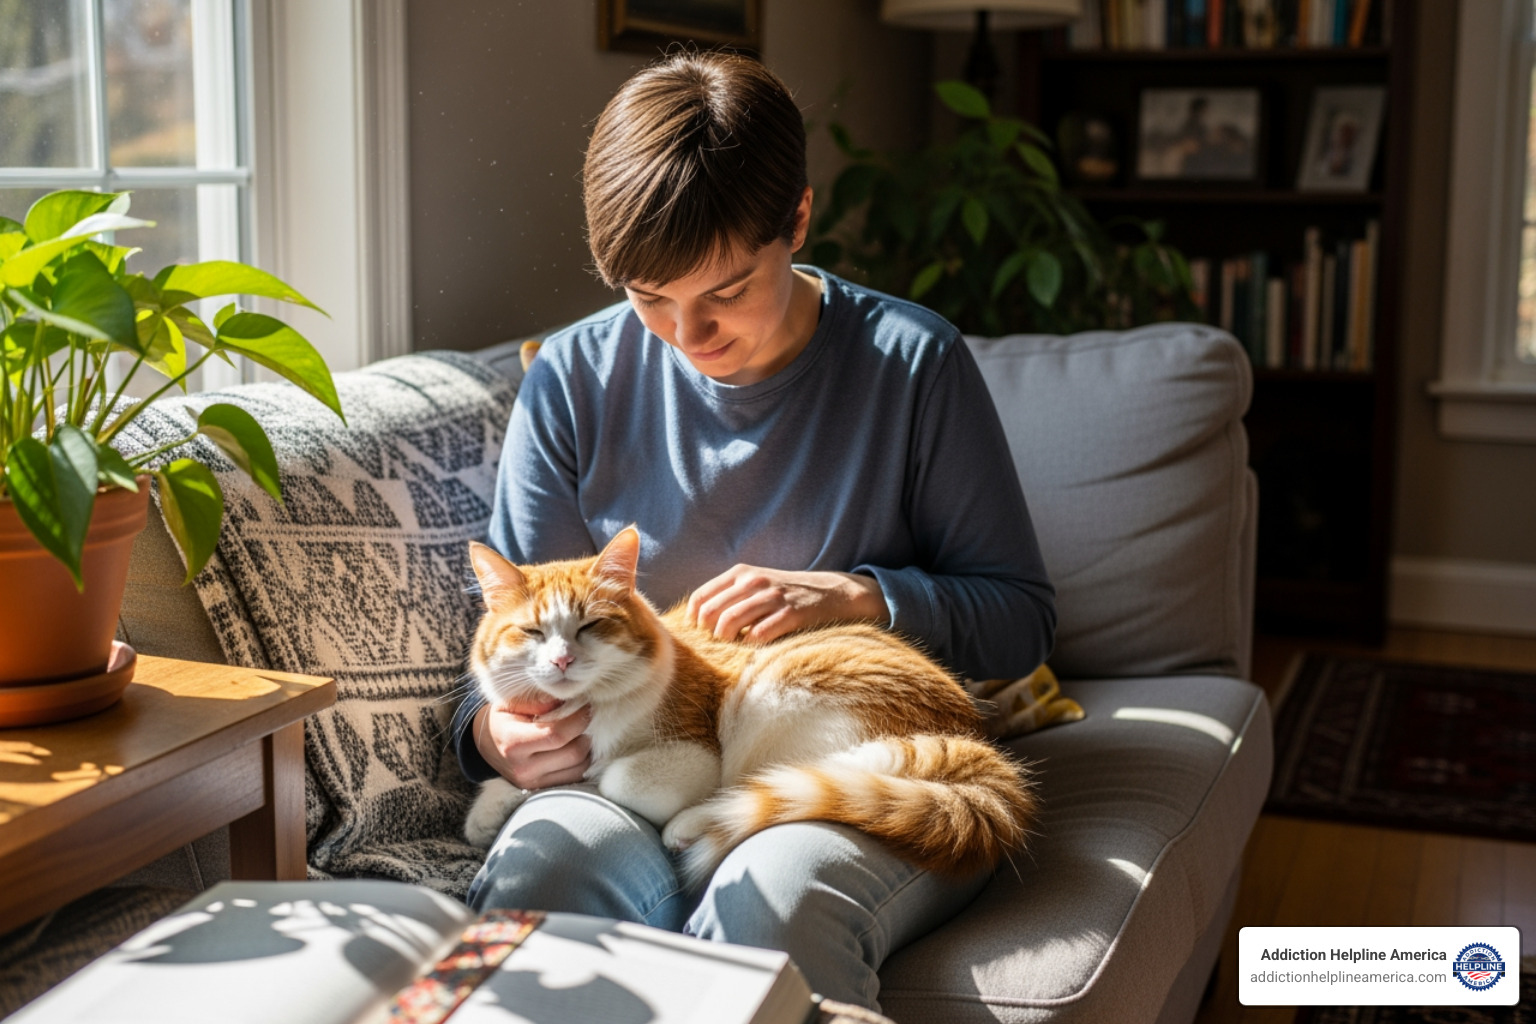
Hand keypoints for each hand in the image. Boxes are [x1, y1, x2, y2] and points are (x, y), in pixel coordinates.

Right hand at [473, 697, 592, 790]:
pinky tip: (574, 746)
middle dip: (586, 732)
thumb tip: (566, 702)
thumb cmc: (502, 718)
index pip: (557, 734)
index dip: (578, 719)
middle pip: (573, 753)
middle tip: (585, 718)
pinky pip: (575, 777)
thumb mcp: (511, 702)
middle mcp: (523, 768)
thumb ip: (537, 700)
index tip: (585, 706)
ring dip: (587, 748)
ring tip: (579, 732)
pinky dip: (581, 761)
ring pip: (579, 768)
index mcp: (513, 743)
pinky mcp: (541, 789)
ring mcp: (533, 783)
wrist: (486, 744)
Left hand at [686, 565, 888, 642]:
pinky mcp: (790, 614)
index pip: (700, 598)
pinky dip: (750, 646)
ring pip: (729, 623)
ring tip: (734, 647)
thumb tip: (696, 620)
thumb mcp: (756, 584)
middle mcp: (753, 582)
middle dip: (709, 634)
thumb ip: (729, 595)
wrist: (832, 592)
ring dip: (727, 642)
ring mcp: (772, 597)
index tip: (701, 634)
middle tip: (720, 644)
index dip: (694, 620)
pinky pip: (758, 635)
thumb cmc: (786, 593)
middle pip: (710, 613)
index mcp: (741, 573)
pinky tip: (755, 648)